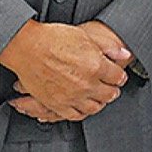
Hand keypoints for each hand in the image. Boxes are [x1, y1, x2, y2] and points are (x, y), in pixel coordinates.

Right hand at [0, 20, 127, 121]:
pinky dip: (82, 111)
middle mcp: (86, 84)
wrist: (27, 47)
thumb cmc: (53, 38)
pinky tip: (84, 106)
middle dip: (113, 89)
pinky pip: (75, 115)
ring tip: (100, 97)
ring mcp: (71, 96)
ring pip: (94, 107)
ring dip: (100, 102)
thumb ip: (108, 47)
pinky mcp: (56, 104)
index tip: (118, 75)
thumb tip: (124, 53)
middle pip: (109, 94)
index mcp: (96, 66)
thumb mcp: (85, 36)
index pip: (118, 77)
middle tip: (112, 87)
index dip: (120, 75)